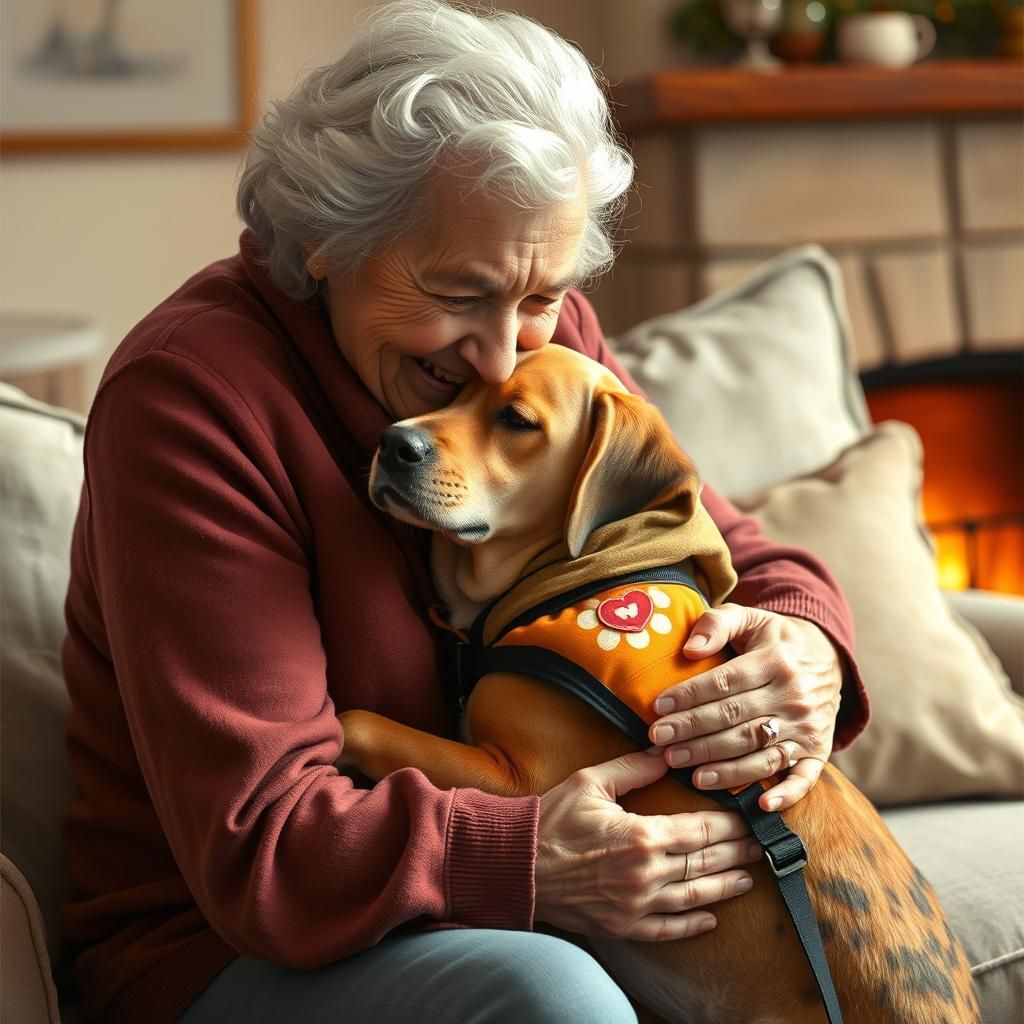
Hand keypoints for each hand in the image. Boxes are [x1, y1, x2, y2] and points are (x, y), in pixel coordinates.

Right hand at [533, 750, 761, 941]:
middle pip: (706, 863)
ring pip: (694, 897)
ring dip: (725, 887)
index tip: (749, 819)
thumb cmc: (552, 819)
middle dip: (737, 853)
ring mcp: (636, 904)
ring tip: (747, 878)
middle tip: (760, 847)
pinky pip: (667, 929)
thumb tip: (666, 753)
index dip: (730, 825)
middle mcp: (646, 873)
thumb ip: (634, 767)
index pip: (701, 830)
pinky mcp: (623, 925)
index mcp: (642, 835)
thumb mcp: (591, 781)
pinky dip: (692, 924)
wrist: (517, 863)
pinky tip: (710, 917)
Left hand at [648, 605, 843, 812]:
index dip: (689, 697)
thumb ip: (716, 624)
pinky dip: (785, 794)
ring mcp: (808, 727)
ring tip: (685, 771)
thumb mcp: (749, 618)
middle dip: (693, 733)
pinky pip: (804, 778)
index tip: (658, 708)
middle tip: (659, 742)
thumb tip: (689, 650)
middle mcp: (795, 697)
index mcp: (776, 661)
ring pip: (760, 752)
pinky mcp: (819, 751)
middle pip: (736, 720)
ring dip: (722, 767)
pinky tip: (758, 805)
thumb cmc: (775, 639)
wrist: (828, 657)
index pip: (725, 684)